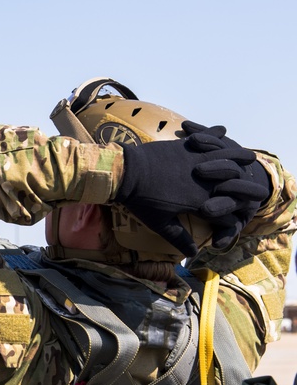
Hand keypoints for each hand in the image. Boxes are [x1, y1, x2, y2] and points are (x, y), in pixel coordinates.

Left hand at [115, 125, 269, 255]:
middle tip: (258, 186)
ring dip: (238, 156)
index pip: (227, 210)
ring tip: (249, 156)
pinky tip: (223, 131)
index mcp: (199, 201)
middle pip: (235, 182)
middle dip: (248, 186)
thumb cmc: (140, 200)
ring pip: (226, 157)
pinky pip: (206, 139)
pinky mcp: (186, 146)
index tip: (243, 214)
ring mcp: (196, 160)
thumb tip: (192, 253)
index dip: (236, 213)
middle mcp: (204, 181)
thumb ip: (178, 237)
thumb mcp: (159, 223)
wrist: (125, 173)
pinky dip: (214, 135)